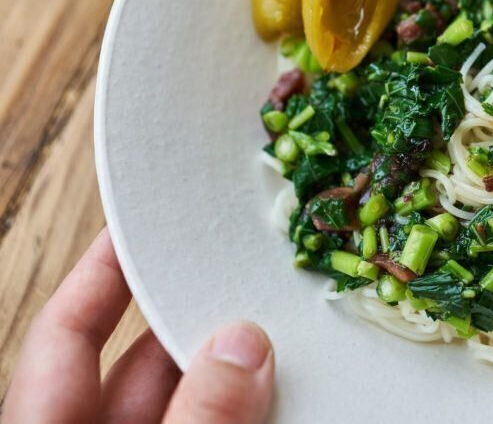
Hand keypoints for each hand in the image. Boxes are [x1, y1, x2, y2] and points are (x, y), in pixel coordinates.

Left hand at [2, 229, 274, 423]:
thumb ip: (199, 414)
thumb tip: (244, 344)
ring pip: (186, 400)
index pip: (64, 332)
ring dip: (233, 374)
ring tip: (285, 344)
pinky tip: (292, 393)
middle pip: (137, 363)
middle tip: (250, 283)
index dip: (102, 272)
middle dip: (196, 322)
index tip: (144, 223)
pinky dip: (245, 409)